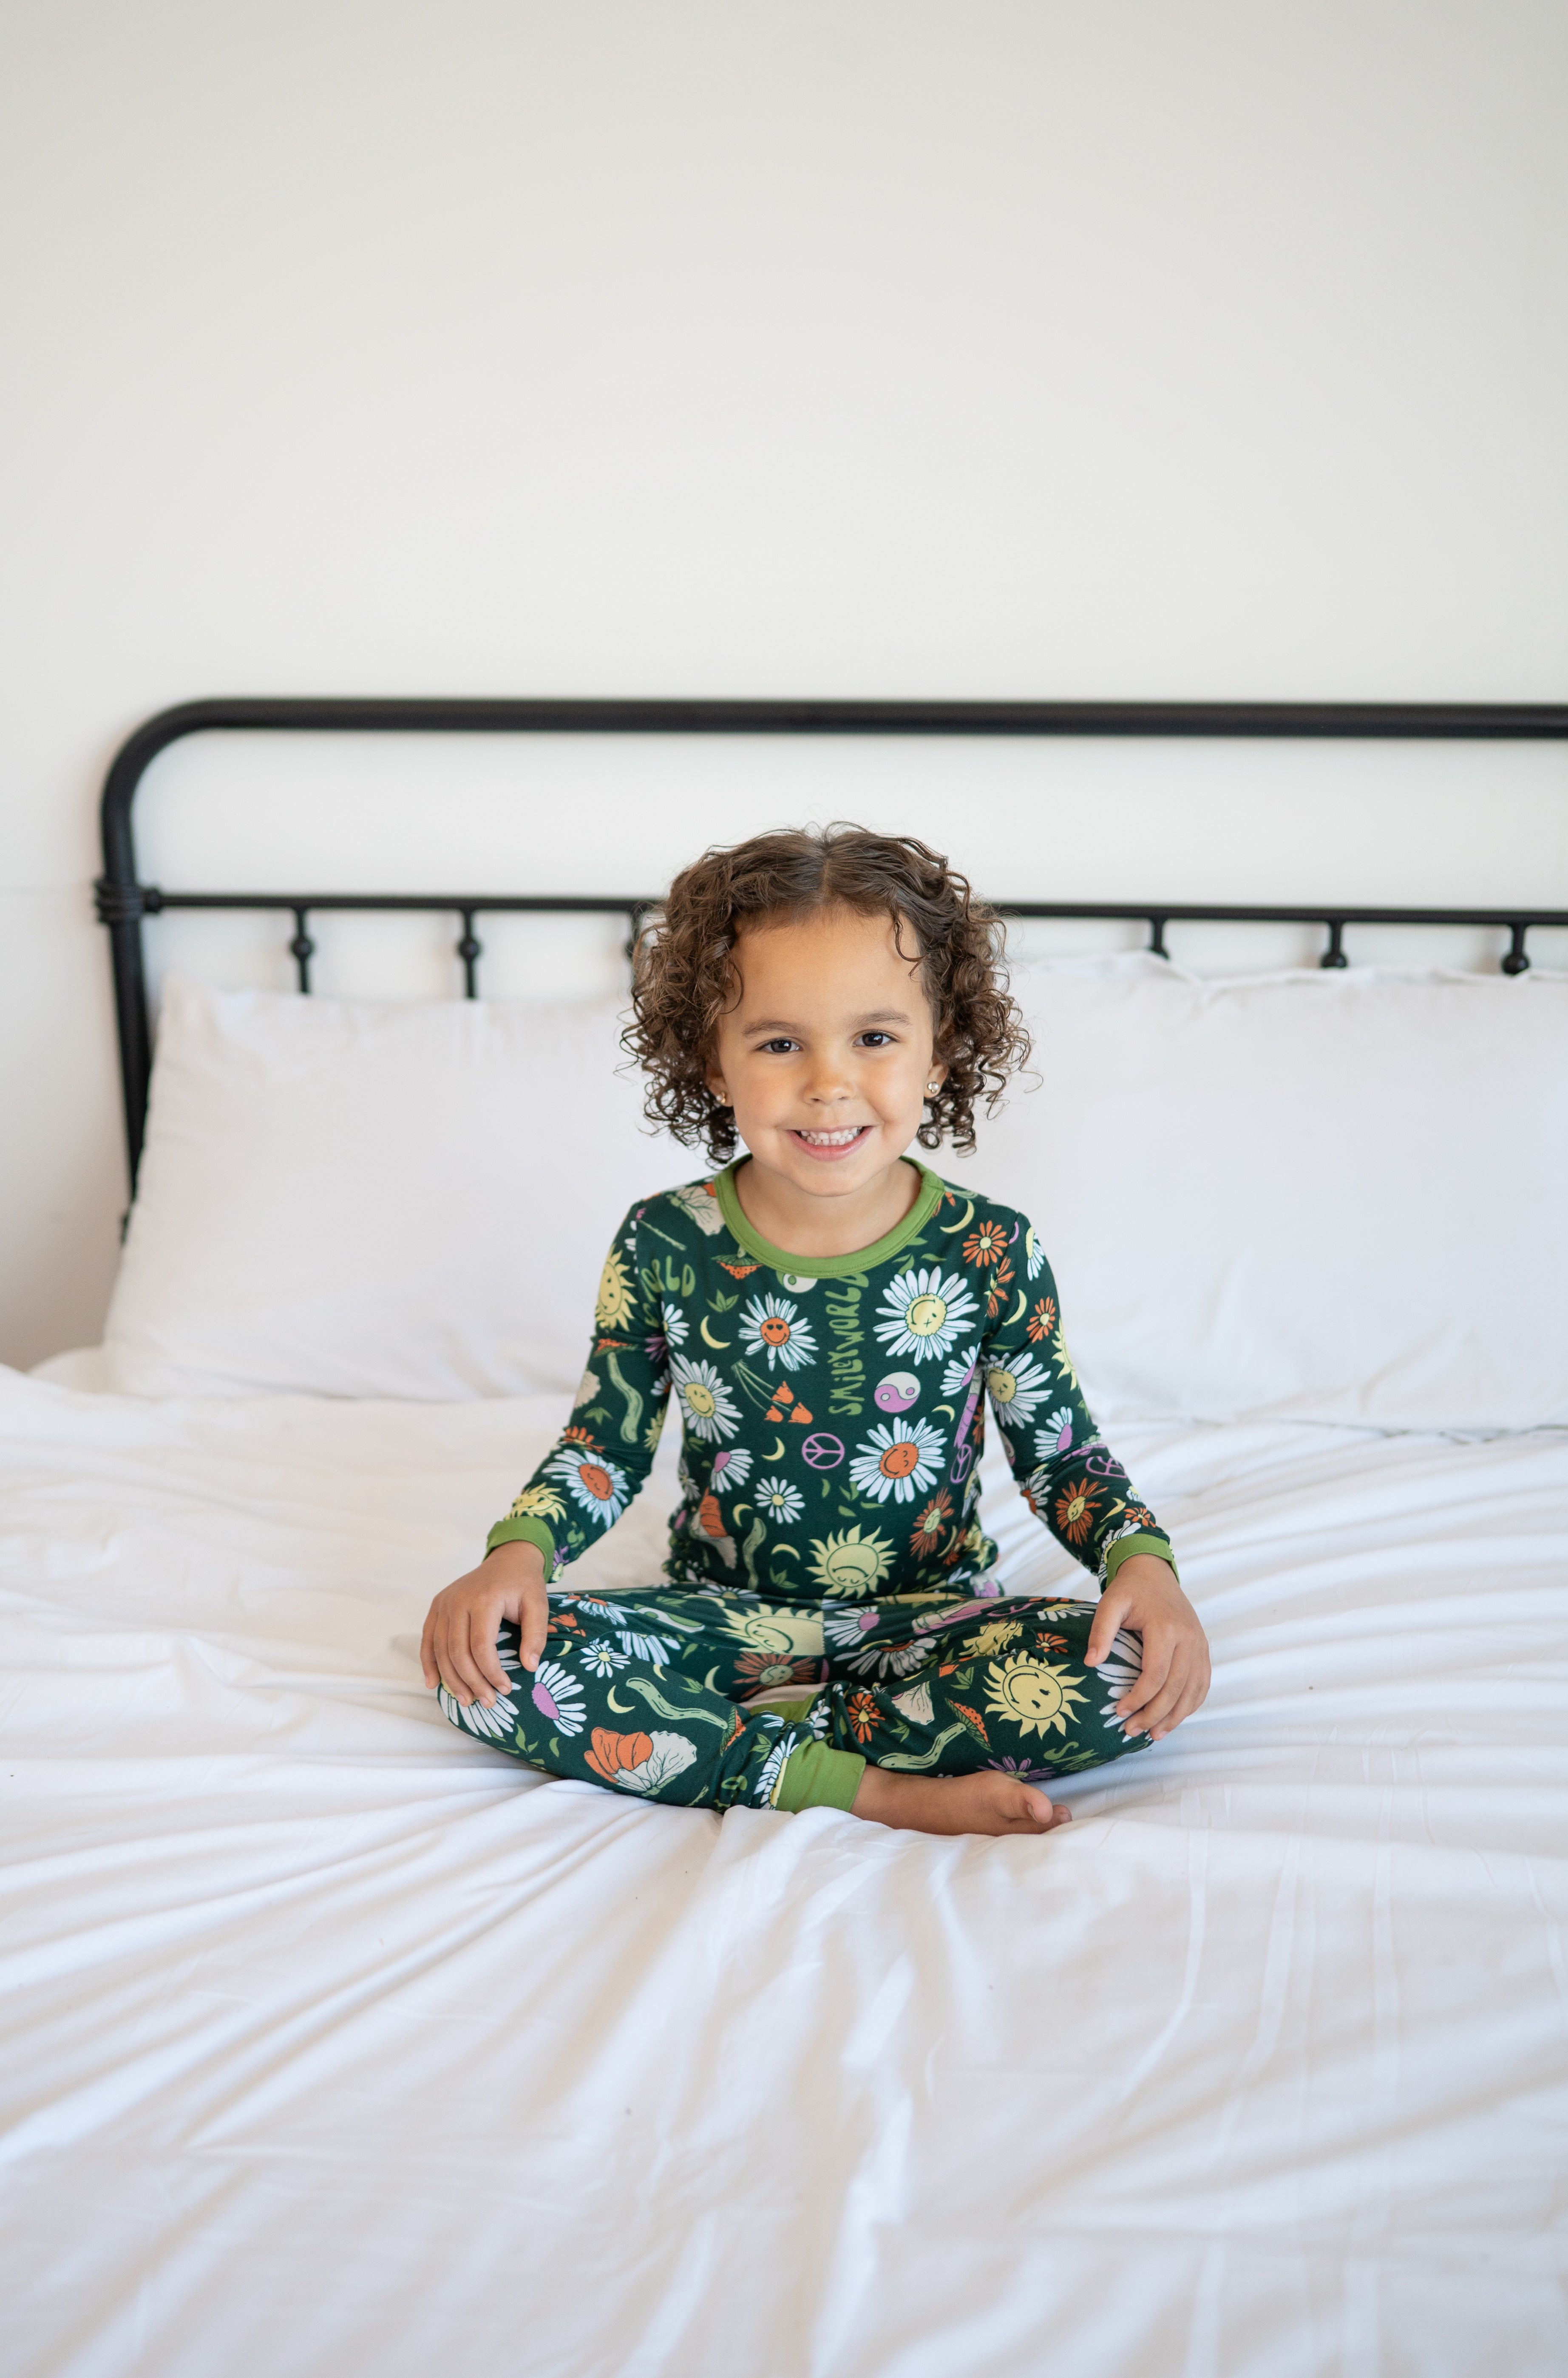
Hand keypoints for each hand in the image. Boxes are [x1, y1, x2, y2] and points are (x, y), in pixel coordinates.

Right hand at [420, 1539, 549, 1706]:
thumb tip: (530, 1667)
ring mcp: (444, 1603)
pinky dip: (428, 1662)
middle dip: (472, 1681)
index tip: (505, 1690)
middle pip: (458, 1651)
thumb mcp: (539, 1604)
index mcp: (484, 1599)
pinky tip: (433, 1683)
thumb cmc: (524, 1584)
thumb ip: (536, 1635)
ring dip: (451, 1679)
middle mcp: (458, 1600)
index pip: (481, 1645)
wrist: (508, 1559)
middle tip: (487, 1702)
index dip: (491, 1672)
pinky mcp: (437, 1606)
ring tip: (466, 1700)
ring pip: (440, 1649)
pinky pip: (427, 1639)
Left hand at [1085, 1554, 1209, 1742]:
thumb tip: (1091, 1663)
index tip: (1119, 1712)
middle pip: (1175, 1688)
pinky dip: (1190, 1704)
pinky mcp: (1203, 1650)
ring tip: (1154, 1734)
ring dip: (1175, 1717)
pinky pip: (1202, 1684)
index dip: (1138, 1698)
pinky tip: (1174, 1718)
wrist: (1155, 1574)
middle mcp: (1189, 1639)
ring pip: (1193, 1691)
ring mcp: (1200, 1645)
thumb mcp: (1110, 1602)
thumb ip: (1100, 1631)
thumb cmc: (1130, 1590)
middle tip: (1132, 1730)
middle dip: (1154, 1715)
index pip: (1156, 1675)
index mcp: (1166, 1628)